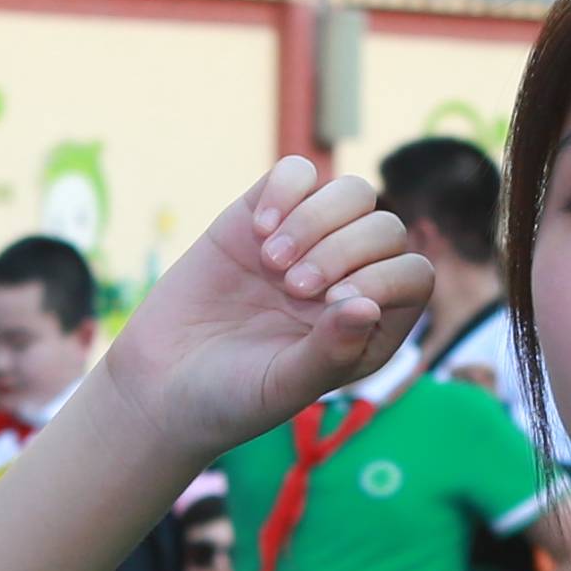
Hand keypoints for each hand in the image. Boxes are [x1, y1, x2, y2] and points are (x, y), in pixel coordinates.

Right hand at [104, 160, 423, 468]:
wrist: (158, 384)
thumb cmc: (229, 398)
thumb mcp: (285, 388)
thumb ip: (331, 352)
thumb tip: (369, 305)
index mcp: (368, 326)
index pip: (412, 276)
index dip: (382, 277)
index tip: (330, 305)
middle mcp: (345, 279)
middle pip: (385, 229)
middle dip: (343, 249)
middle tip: (293, 286)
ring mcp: (306, 243)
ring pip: (351, 193)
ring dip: (315, 219)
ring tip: (270, 260)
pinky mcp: (260, 216)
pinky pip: (297, 172)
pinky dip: (285, 189)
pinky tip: (256, 228)